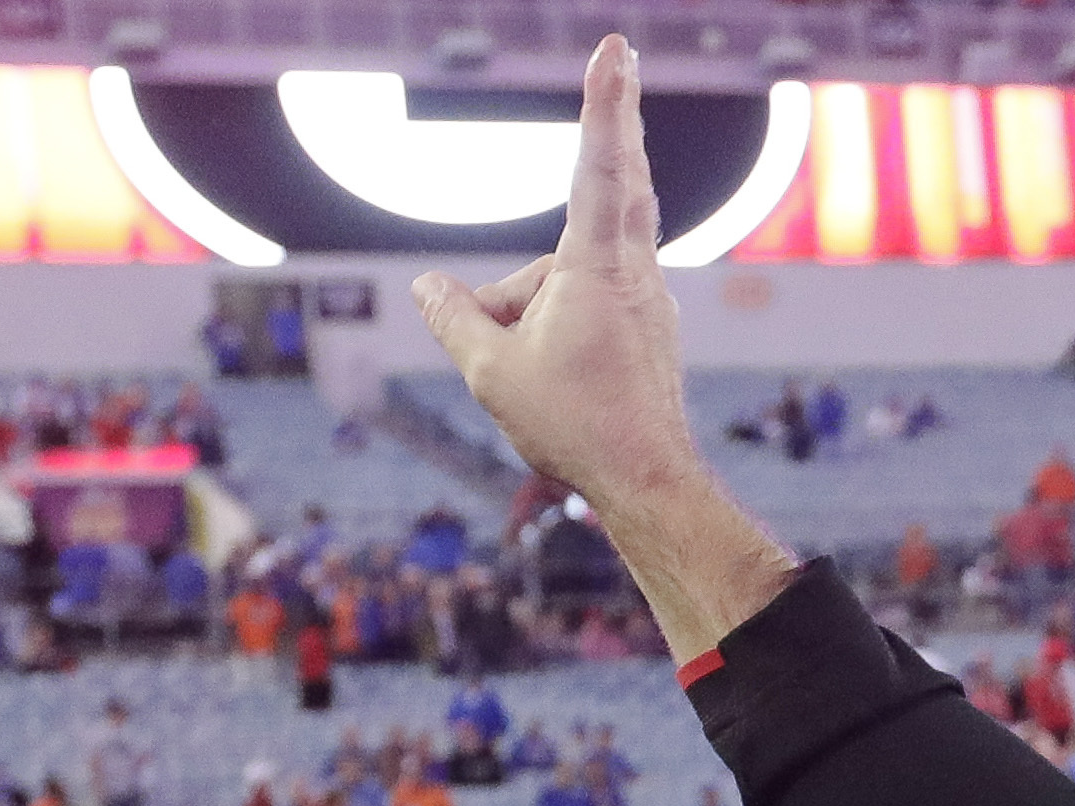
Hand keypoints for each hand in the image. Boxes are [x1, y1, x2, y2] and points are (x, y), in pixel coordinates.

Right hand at [410, 40, 705, 514]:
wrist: (646, 485)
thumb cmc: (575, 426)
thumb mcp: (491, 369)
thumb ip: (454, 318)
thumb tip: (428, 287)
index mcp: (599, 269)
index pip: (601, 167)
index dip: (605, 104)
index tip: (616, 51)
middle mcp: (634, 274)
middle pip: (610, 191)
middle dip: (610, 130)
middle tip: (620, 61)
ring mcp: (646, 302)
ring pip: (570, 274)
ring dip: (529, 306)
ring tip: (522, 374)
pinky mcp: (646, 330)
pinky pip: (586, 304)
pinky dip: (551, 324)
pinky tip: (545, 378)